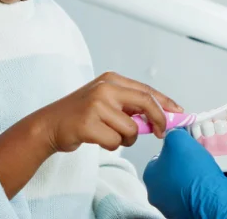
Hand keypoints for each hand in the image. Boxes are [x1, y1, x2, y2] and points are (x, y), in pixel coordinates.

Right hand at [41, 72, 182, 152]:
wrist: (49, 124)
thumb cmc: (80, 115)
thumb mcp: (105, 101)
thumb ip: (129, 106)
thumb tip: (160, 118)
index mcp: (111, 79)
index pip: (147, 90)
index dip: (165, 103)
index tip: (178, 114)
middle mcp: (105, 88)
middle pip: (145, 103)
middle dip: (158, 121)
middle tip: (160, 133)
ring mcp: (95, 104)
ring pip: (130, 129)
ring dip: (125, 139)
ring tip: (109, 135)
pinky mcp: (88, 123)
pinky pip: (114, 142)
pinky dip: (110, 146)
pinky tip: (96, 139)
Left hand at [143, 129, 226, 218]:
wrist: (212, 199)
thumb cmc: (192, 172)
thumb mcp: (178, 139)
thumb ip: (173, 134)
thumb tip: (174, 134)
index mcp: (150, 176)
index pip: (159, 158)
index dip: (174, 149)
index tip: (186, 147)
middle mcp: (157, 194)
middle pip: (171, 172)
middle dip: (185, 163)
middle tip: (197, 157)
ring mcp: (172, 206)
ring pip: (184, 184)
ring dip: (195, 176)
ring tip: (207, 168)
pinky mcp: (188, 213)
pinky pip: (196, 195)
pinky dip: (204, 187)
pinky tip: (214, 179)